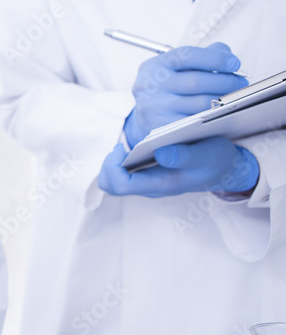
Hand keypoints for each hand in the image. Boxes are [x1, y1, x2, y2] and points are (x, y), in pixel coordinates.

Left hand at [99, 138, 258, 197]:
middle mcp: (151, 187)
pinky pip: (124, 173)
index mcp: (162, 185)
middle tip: (122, 148)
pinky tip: (135, 148)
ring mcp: (148, 183)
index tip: (123, 148)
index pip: (120, 185)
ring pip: (115, 180)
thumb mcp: (208, 154)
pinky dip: (123, 161)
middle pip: (111, 185)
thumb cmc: (217, 159)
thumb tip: (160, 155)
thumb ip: (186, 156)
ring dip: (115, 163)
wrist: (226, 168)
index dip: (113, 166)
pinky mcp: (149, 175)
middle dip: (109, 165)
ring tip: (127, 148)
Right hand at [124, 43, 247, 147]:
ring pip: (199, 104)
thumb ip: (202, 56)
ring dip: (223, 100)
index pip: (186, 56)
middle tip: (240, 82)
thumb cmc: (167, 88)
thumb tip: (226, 55)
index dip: (215, 58)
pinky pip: (196, 122)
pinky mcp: (162, 128)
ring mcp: (155, 108)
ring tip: (234, 97)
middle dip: (225, 81)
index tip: (234, 63)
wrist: (145, 115)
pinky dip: (213, 116)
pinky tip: (222, 111)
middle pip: (196, 81)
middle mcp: (151, 86)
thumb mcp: (176, 68)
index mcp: (154, 67)